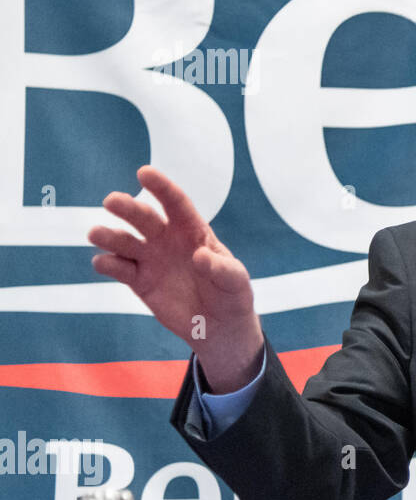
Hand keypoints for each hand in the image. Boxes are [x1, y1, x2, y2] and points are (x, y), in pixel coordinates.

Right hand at [87, 165, 263, 392]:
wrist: (220, 327)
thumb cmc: (232, 295)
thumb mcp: (235, 281)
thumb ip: (221, 269)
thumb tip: (199, 256)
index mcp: (193, 231)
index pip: (176, 204)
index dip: (161, 187)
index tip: (144, 172)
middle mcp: (167, 240)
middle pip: (144, 218)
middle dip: (128, 208)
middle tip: (111, 201)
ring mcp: (151, 259)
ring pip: (125, 242)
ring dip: (110, 236)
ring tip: (96, 234)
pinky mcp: (139, 281)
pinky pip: (119, 268)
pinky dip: (108, 264)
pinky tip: (104, 262)